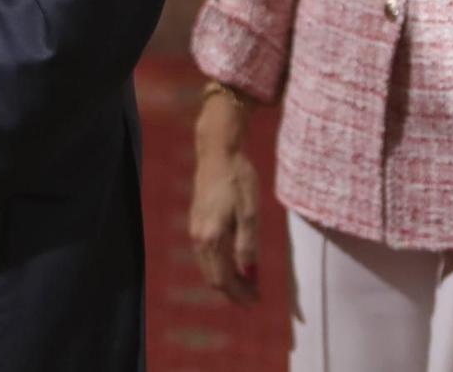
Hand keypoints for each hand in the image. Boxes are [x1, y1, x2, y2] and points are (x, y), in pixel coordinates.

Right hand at [188, 90, 259, 305]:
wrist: (218, 151)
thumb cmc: (238, 179)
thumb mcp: (250, 212)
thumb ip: (248, 245)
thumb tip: (249, 272)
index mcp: (212, 237)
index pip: (223, 279)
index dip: (240, 294)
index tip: (257, 302)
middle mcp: (199, 237)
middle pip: (213, 276)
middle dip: (234, 291)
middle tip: (255, 297)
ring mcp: (195, 228)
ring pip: (208, 266)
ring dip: (227, 278)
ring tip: (248, 283)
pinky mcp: (196, 220)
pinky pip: (206, 253)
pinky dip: (220, 264)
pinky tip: (234, 261)